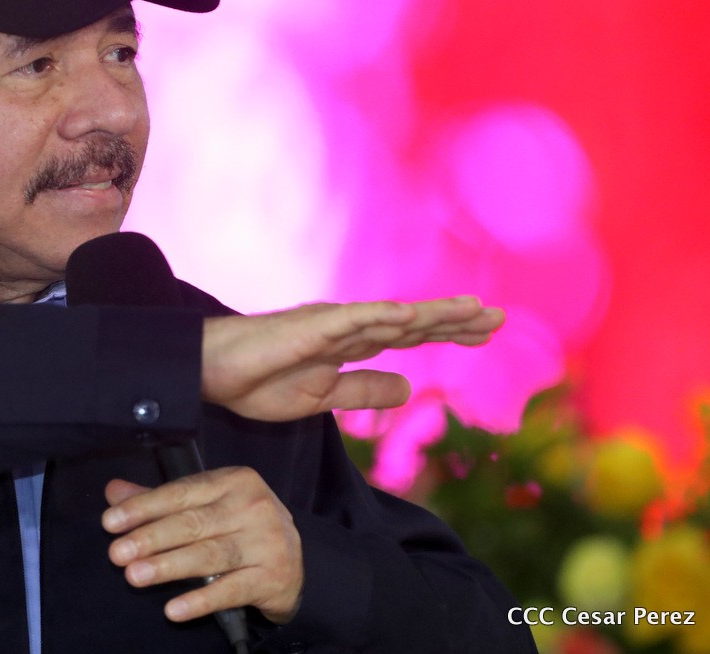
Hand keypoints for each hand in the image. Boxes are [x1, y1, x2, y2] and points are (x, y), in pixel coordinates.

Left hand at [102, 467, 302, 624]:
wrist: (296, 560)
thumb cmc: (241, 526)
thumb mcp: (207, 505)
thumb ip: (160, 500)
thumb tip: (113, 491)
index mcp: (234, 480)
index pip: (181, 493)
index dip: (144, 507)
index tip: (110, 522)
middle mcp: (253, 506)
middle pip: (193, 523)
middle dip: (151, 538)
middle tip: (116, 553)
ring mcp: (266, 541)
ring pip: (209, 555)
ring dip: (168, 566)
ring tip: (134, 576)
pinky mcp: (272, 577)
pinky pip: (231, 589)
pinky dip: (201, 600)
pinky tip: (173, 609)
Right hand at [201, 296, 503, 420]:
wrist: (211, 373)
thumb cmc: (257, 382)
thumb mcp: (322, 400)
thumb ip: (363, 391)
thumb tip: (407, 389)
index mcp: (349, 346)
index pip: (408, 337)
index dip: (447, 333)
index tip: (485, 333)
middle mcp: (347, 328)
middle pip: (411, 323)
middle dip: (455, 320)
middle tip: (498, 317)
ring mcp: (331, 324)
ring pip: (391, 317)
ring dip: (432, 313)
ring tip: (471, 310)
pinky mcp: (309, 326)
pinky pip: (350, 320)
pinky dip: (379, 316)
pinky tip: (408, 316)